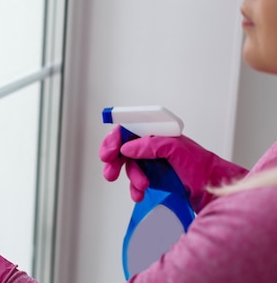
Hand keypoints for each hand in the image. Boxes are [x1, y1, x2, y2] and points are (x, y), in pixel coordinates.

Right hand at [99, 125, 247, 211]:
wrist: (215, 191)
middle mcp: (152, 146)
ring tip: (141, 186)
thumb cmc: (203, 167)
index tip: (108, 153)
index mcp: (157, 133)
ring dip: (130, 177)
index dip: (114, 139)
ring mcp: (152, 162)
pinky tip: (139, 194)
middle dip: (114, 161)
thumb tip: (127, 148)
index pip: (128, 129)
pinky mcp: (154, 178)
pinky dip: (134, 188)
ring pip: (129, 167)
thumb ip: (151, 145)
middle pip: (123, 148)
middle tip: (110, 172)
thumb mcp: (177, 150)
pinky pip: (136, 182)